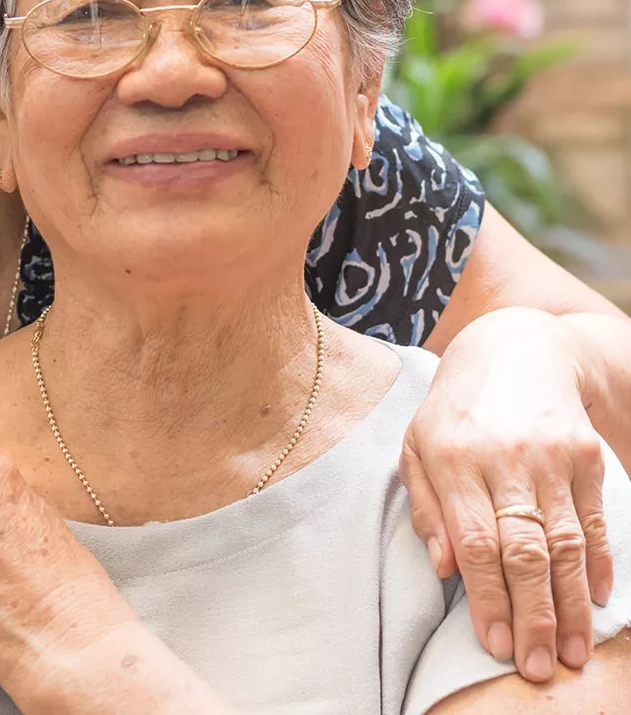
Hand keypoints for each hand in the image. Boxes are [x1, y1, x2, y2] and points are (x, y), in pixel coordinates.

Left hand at [401, 308, 611, 682]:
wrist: (515, 349)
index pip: (473, 541)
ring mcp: (550, 455)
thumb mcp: (417, 444)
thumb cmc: (454, 408)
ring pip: (564, 542)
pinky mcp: (586, 455)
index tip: (492, 644)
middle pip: (522, 549)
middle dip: (531, 616)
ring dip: (570, 605)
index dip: (486, 597)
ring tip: (572, 652)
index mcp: (452, 456)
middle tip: (537, 667)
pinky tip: (597, 602)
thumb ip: (425, 505)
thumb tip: (442, 569)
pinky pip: (594, 520)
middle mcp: (503, 456)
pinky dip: (600, 565)